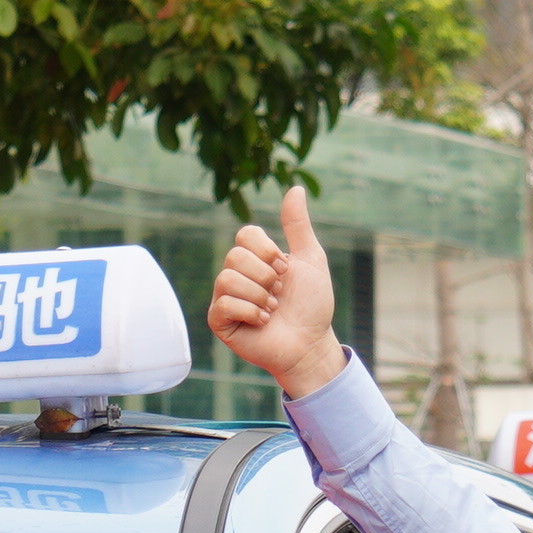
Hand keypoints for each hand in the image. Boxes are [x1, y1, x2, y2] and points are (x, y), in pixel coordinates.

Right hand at [207, 188, 344, 400]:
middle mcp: (237, 274)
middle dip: (266, 276)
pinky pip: (224, 303)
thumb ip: (298, 226)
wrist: (311, 343)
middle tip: (280, 294)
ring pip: (227, 278)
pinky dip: (250, 311)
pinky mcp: (220, 321)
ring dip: (259, 295)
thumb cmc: (312, 305)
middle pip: (235, 256)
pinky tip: (263, 321)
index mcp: (255, 258)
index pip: (245, 234)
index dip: (267, 250)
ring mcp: (226, 298)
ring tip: (272, 309)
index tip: (286, 269)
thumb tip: (295, 189)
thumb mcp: (310, 259)